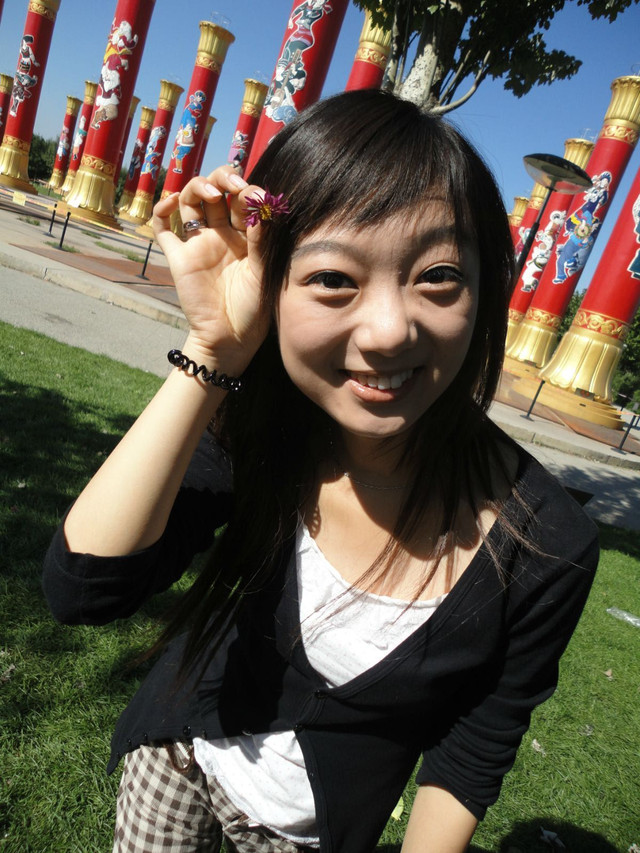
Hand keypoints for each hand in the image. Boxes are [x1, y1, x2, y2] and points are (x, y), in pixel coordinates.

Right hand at [153, 166, 269, 372]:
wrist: (231, 338)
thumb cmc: (254, 308)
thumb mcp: (262, 271)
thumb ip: (259, 239)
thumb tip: (259, 202)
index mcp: (245, 236)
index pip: (242, 200)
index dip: (249, 191)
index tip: (259, 197)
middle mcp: (221, 234)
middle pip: (216, 191)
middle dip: (224, 179)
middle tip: (234, 184)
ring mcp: (198, 244)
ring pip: (190, 201)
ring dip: (198, 187)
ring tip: (212, 193)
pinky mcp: (178, 257)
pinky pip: (162, 228)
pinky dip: (162, 209)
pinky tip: (172, 202)